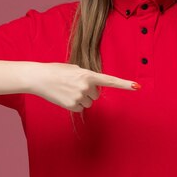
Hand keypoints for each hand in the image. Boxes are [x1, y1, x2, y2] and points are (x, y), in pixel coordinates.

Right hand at [25, 62, 139, 111]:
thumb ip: (87, 77)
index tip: (136, 87)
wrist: (40, 77)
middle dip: (89, 91)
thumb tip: (94, 89)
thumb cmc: (57, 71)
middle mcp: (86, 86)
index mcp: (88, 74)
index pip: (109, 80)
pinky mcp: (72, 106)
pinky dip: (74, 104)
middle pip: (96, 94)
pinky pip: (80, 108)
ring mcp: (79, 97)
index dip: (124, 84)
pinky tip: (65, 96)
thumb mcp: (75, 69)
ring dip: (81, 97)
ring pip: (88, 102)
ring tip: (68, 89)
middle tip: (75, 85)